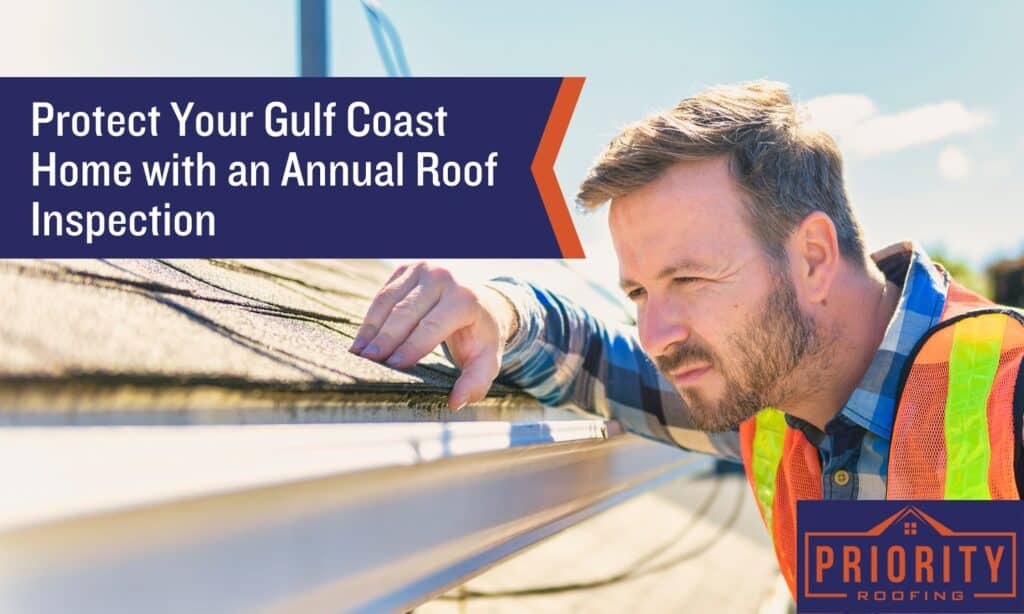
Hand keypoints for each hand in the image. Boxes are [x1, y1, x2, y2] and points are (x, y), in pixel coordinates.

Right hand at [349, 262, 516, 409]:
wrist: (481, 302)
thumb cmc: (480, 335)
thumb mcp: (487, 359)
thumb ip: (476, 382)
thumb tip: (455, 402)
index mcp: (466, 299)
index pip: (432, 325)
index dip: (411, 346)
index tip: (392, 365)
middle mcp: (444, 278)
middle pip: (406, 312)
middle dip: (386, 338)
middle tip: (368, 360)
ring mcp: (424, 269)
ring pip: (389, 300)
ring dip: (372, 328)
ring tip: (358, 352)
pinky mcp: (407, 268)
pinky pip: (384, 294)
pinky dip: (371, 318)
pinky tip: (362, 340)